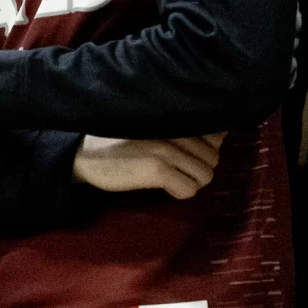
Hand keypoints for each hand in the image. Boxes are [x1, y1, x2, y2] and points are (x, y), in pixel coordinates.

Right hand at [73, 134, 223, 199]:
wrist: (85, 154)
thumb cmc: (122, 140)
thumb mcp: (155, 126)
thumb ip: (186, 127)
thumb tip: (222, 134)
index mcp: (176, 116)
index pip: (216, 136)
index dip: (204, 150)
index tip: (185, 153)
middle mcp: (175, 129)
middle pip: (213, 160)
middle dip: (197, 168)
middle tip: (173, 168)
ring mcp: (167, 149)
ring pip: (204, 176)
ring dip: (189, 181)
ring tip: (167, 177)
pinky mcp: (157, 170)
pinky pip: (188, 190)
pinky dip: (178, 192)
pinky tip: (160, 185)